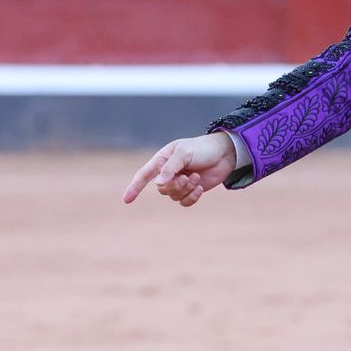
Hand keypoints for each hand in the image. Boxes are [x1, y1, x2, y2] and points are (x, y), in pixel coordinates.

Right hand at [122, 133, 237, 207]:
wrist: (224, 154)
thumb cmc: (202, 148)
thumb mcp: (184, 154)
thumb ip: (170, 168)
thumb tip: (157, 184)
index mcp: (162, 160)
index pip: (143, 175)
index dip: (134, 188)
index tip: (126, 200)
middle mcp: (168, 173)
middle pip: (162, 189)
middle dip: (175, 186)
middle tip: (188, 176)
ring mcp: (179, 182)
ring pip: (173, 196)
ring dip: (186, 189)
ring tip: (196, 177)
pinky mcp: (190, 190)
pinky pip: (184, 202)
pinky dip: (192, 197)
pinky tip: (200, 187)